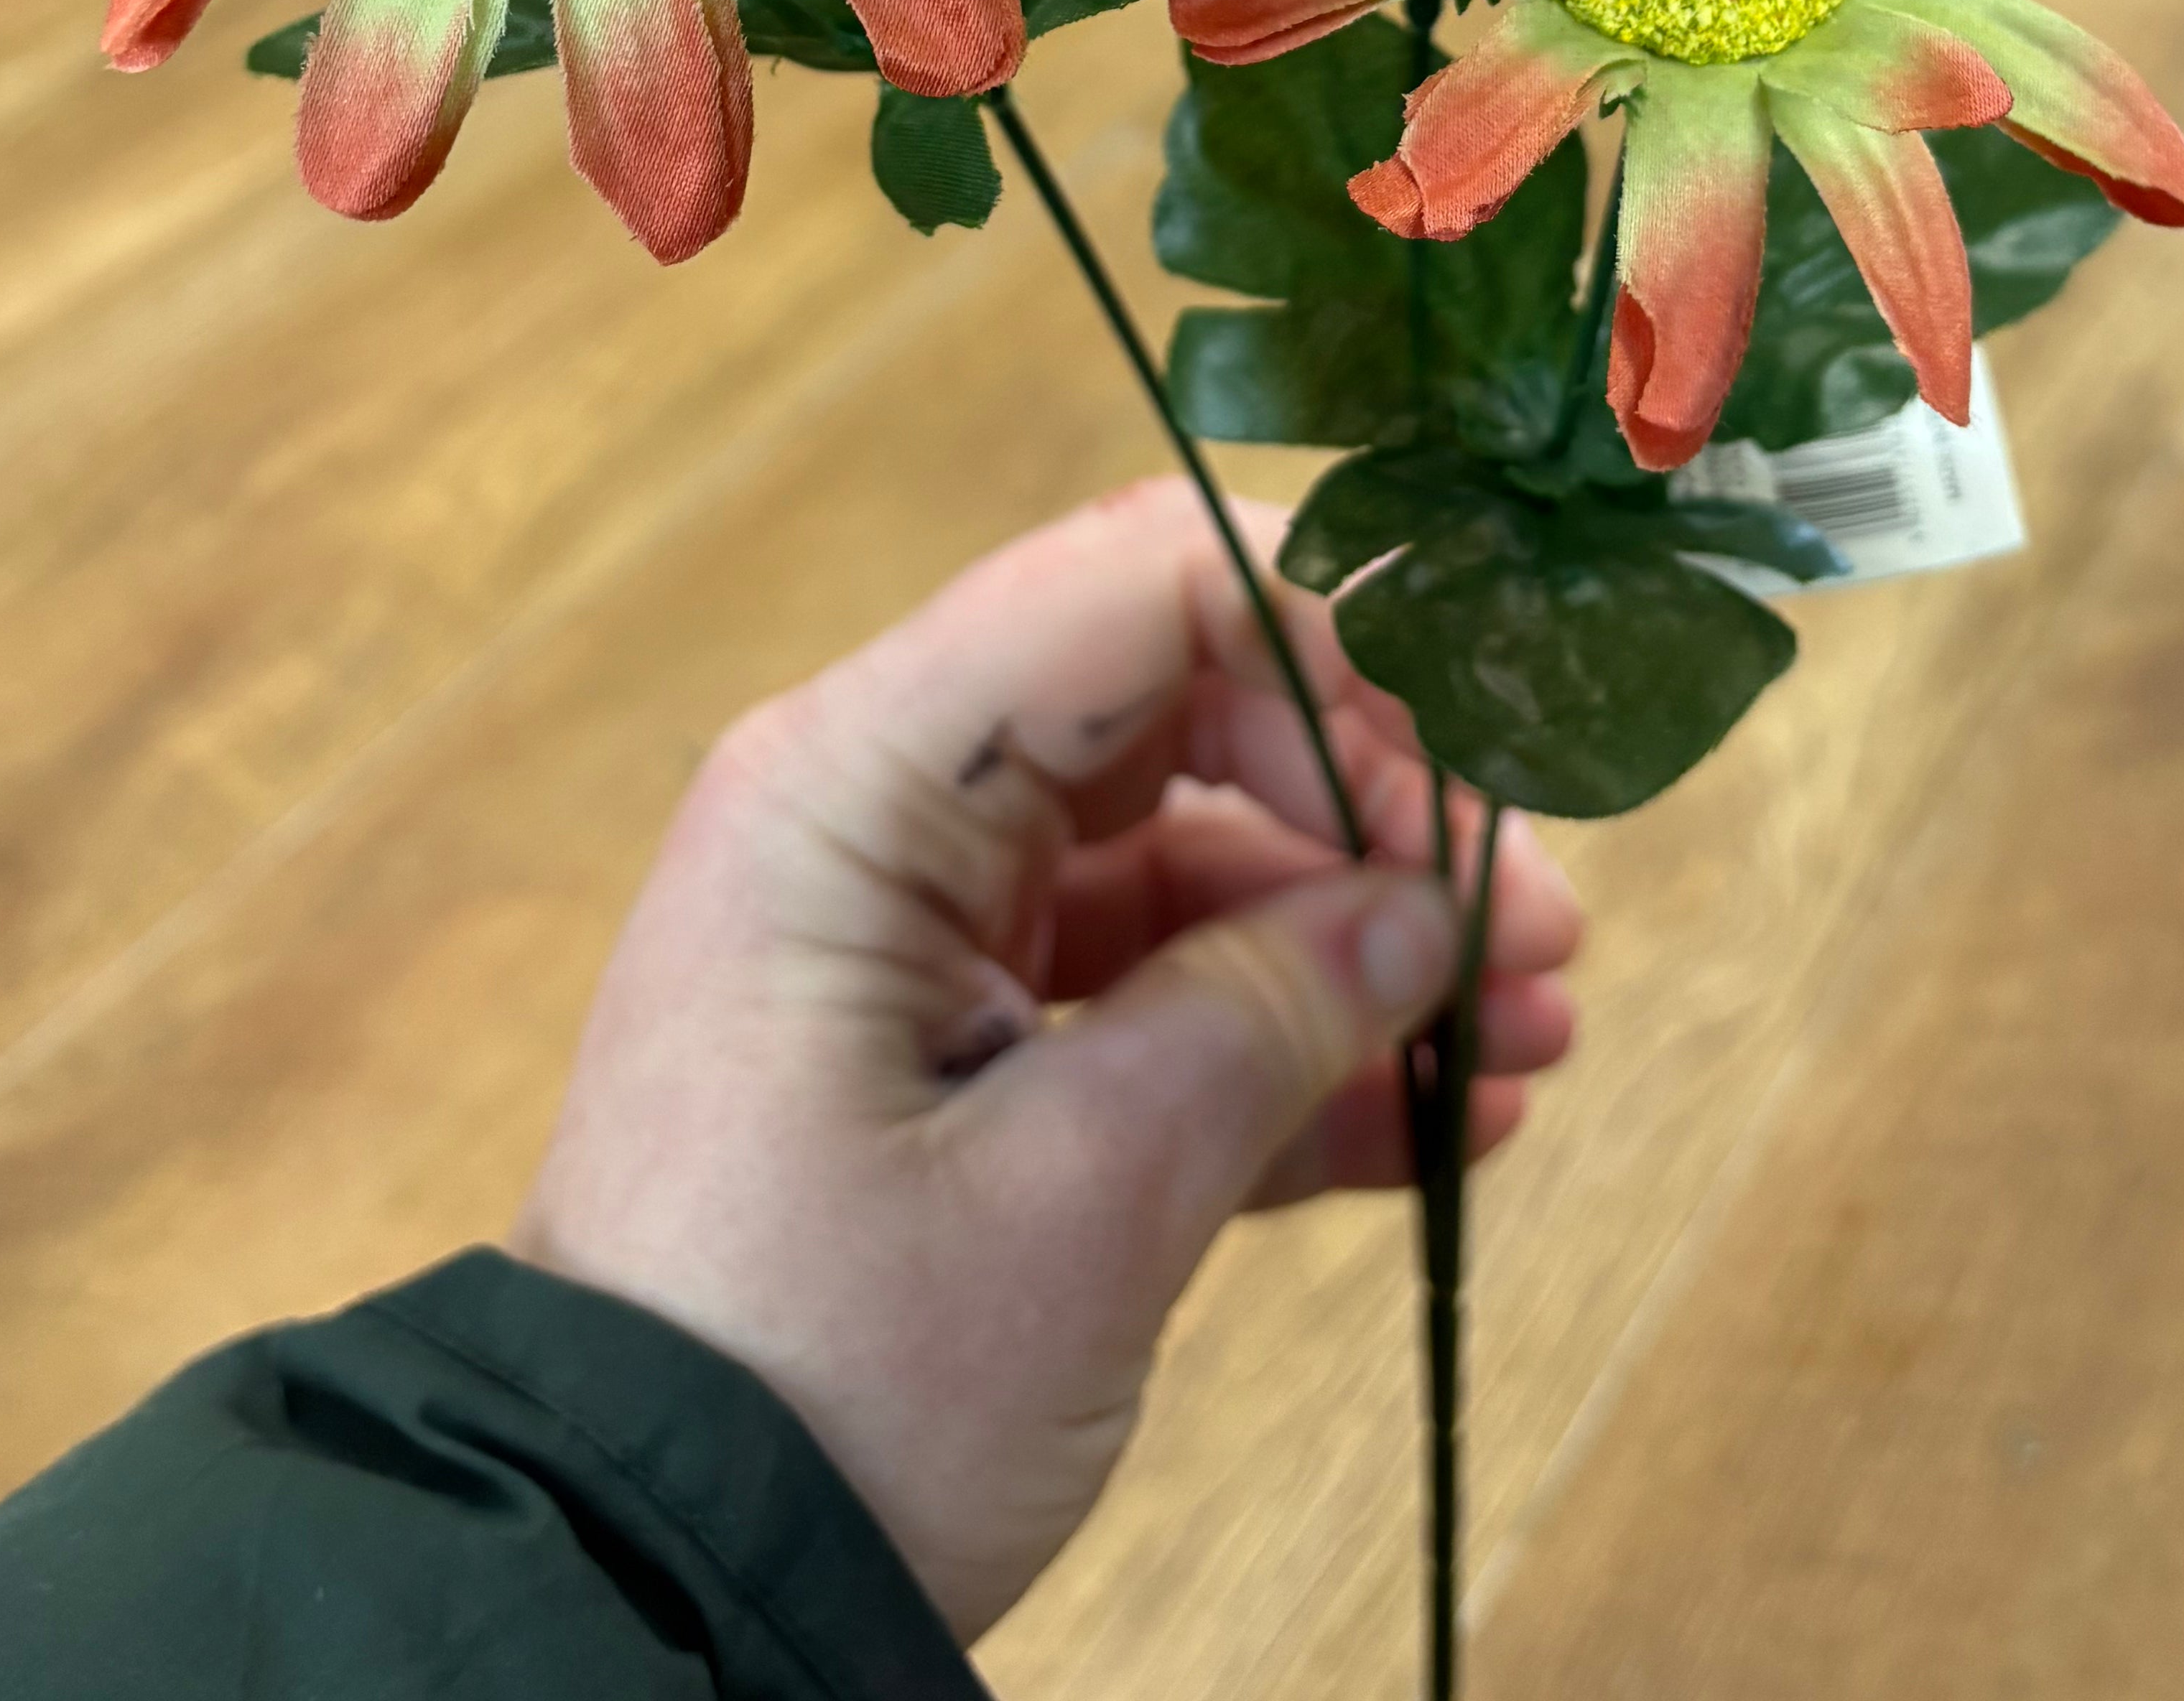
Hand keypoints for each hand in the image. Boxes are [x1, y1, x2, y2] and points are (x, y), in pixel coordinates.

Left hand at [513, 476, 1582, 1639]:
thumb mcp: (1078, 1194)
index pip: (1130, 589)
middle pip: (1180, 720)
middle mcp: (887, 826)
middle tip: (1533, 920)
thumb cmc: (823, 1374)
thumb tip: (1427, 911)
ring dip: (1365, 942)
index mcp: (860, 786)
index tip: (1479, 751)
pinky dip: (1296, 1050)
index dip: (1329, 634)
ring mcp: (925, 950)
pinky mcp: (960, 1071)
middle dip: (1377, 807)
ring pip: (1189, 872)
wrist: (650, 1594)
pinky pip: (1155, 1005)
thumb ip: (1264, 1016)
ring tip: (1530, 1031)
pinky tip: (1447, 1110)